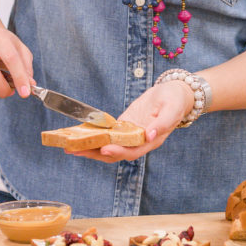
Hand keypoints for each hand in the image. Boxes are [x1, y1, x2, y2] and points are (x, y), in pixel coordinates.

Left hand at [70, 79, 194, 163]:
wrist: (176, 93)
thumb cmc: (175, 100)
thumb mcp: (172, 109)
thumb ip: (162, 123)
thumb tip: (148, 135)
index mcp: (152, 140)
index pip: (132, 151)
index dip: (118, 151)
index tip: (104, 149)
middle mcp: (139, 142)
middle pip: (115, 153)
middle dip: (94, 153)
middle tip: (74, 150)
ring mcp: (130, 135)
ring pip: (108, 146)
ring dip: (89, 148)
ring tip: (69, 147)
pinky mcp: (124, 126)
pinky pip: (108, 135)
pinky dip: (94, 136)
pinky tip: (79, 135)